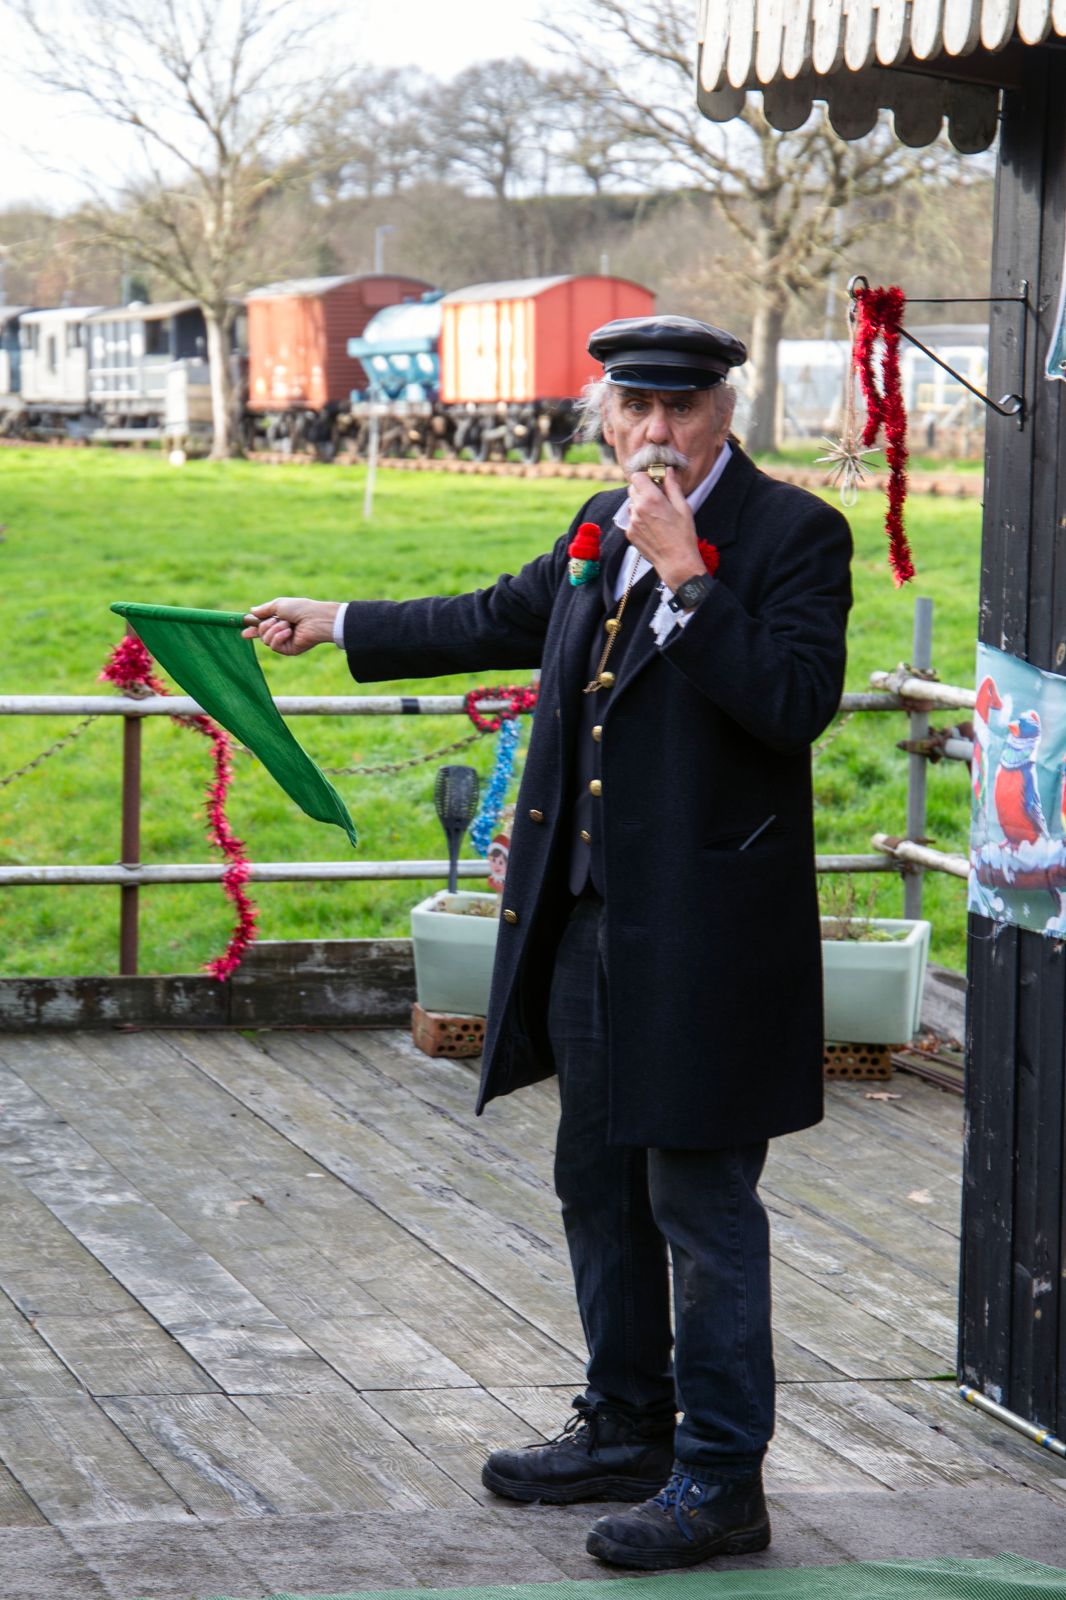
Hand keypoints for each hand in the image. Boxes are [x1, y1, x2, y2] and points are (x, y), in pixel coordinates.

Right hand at [241, 597, 339, 655]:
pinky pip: (274, 646)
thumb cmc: (300, 609)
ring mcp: (285, 641)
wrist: (315, 619)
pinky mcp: (289, 650)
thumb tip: (251, 611)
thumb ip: (264, 610)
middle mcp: (281, 632)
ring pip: (266, 640)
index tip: (243, 631)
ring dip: (274, 630)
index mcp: (279, 620)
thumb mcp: (278, 605)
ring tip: (287, 624)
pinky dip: (279, 637)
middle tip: (275, 620)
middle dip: (265, 625)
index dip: (252, 629)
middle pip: (261, 634)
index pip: (262, 627)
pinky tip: (289, 632)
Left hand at [626, 468, 701, 593]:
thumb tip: (668, 471)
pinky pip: (631, 519)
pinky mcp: (629, 533)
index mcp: (652, 499)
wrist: (676, 562)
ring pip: (631, 504)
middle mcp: (638, 509)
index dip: (646, 477)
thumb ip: (673, 487)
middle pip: (632, 488)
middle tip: (658, 498)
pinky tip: (652, 527)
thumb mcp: (683, 508)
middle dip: (643, 489)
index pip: (637, 476)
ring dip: (640, 504)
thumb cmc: (683, 535)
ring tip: (656, 515)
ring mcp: (632, 522)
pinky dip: (639, 518)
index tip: (655, 482)